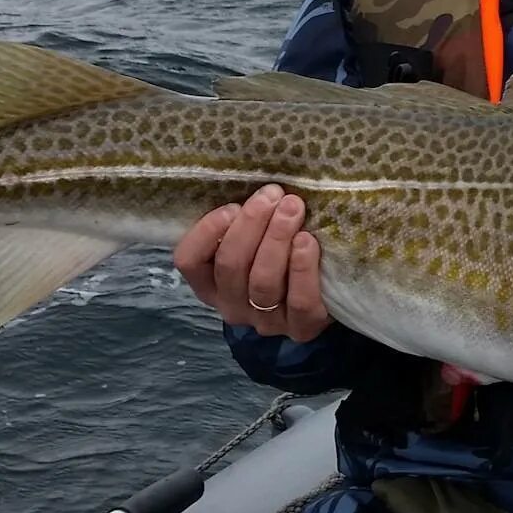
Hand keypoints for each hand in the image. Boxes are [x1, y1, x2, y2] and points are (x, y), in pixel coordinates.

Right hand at [173, 184, 330, 342]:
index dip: (206, 232)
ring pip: (262, 281)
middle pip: (230, 266)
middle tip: (272, 195)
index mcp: (210, 282)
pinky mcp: (302, 328)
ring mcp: (266, 321)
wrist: (323, 294)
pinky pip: (299, 301)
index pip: (189, 261)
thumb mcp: (254, 236)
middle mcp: (232, 305)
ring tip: (293, 207)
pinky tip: (307, 241)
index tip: (232, 206)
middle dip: (251, 224)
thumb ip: (243, 219)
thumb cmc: (280, 252)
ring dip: (276, 238)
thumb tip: (253, 183)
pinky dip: (301, 268)